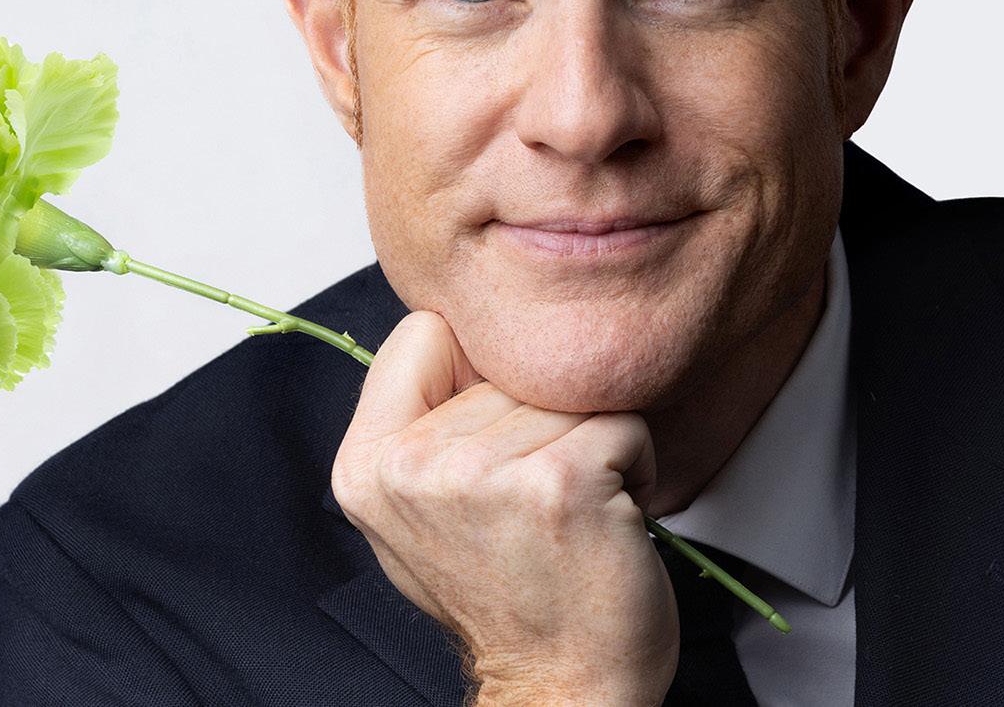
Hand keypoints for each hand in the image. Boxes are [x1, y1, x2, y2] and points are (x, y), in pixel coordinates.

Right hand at [330, 309, 676, 705]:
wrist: (560, 688)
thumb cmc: (507, 600)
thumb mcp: (419, 513)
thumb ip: (420, 423)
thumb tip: (464, 335)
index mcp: (367, 464)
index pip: (423, 331)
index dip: (471, 374)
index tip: (489, 440)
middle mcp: (414, 466)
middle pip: (506, 364)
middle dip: (538, 419)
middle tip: (535, 500)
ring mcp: (485, 474)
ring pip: (568, 391)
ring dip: (590, 443)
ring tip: (570, 509)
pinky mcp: (561, 482)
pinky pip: (623, 420)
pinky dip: (636, 463)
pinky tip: (608, 516)